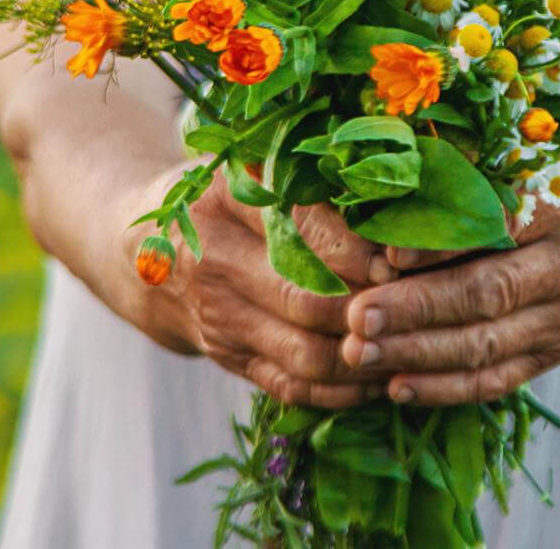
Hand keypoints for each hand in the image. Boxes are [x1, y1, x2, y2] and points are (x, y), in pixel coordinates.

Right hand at [144, 171, 398, 408]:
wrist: (143, 249)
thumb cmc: (224, 198)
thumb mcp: (253, 169)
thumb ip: (312, 182)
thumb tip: (396, 204)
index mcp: (227, 200)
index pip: (301, 229)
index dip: (357, 250)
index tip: (400, 258)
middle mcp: (216, 261)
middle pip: (308, 298)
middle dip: (370, 308)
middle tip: (416, 305)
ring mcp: (219, 317)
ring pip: (306, 354)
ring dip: (363, 357)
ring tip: (409, 344)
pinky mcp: (227, 357)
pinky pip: (292, 387)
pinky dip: (341, 390)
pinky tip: (378, 375)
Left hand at [336, 168, 559, 405]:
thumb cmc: (544, 185)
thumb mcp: (523, 157)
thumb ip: (469, 161)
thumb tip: (389, 162)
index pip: (502, 227)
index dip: (445, 245)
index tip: (388, 257)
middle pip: (490, 293)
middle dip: (418, 308)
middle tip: (357, 317)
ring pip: (488, 344)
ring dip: (419, 354)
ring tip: (360, 354)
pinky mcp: (554, 355)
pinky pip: (496, 380)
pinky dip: (445, 388)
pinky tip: (395, 388)